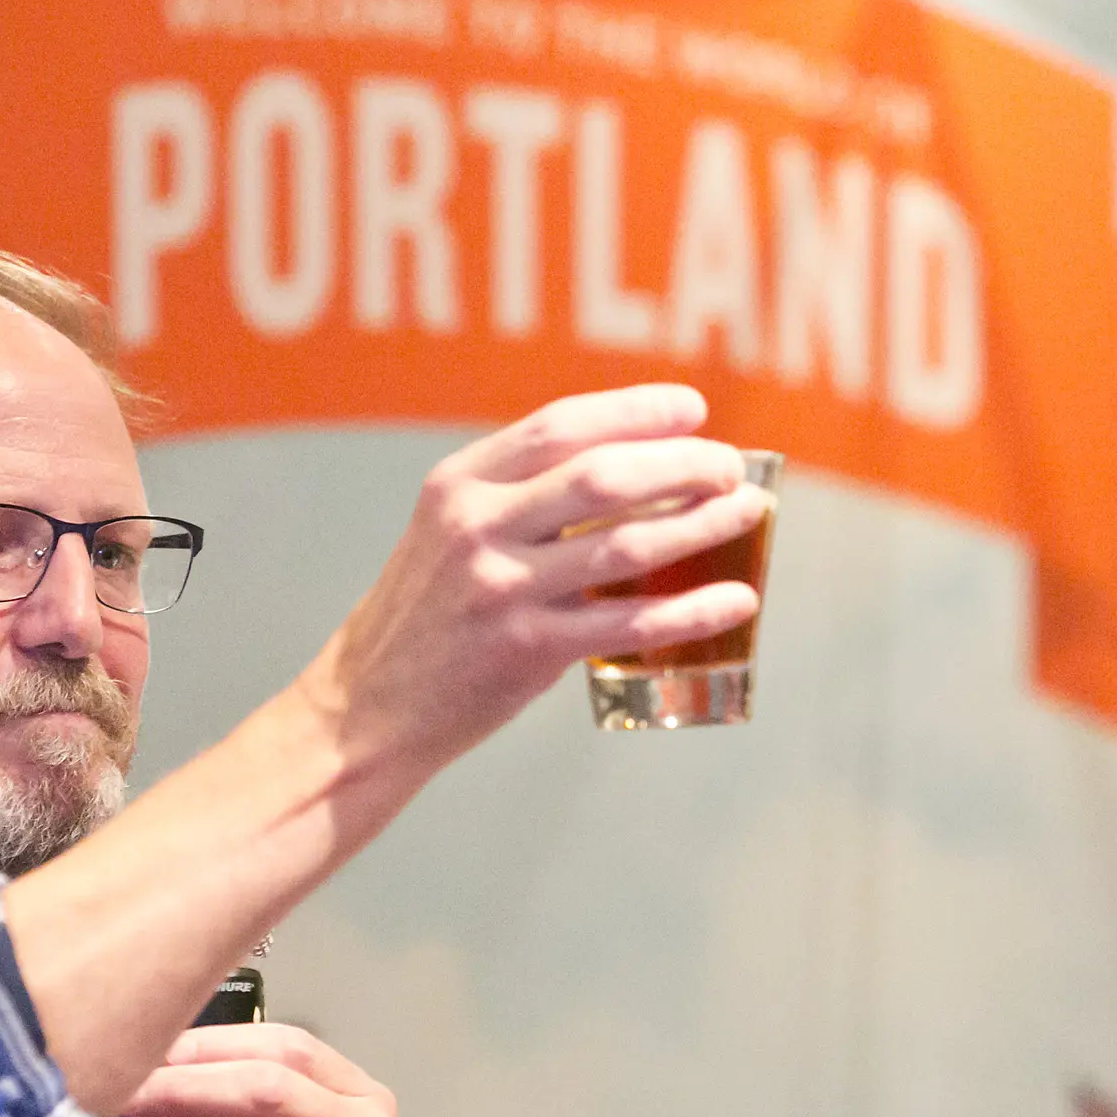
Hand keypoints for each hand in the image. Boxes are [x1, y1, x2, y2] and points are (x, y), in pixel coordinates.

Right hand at [306, 383, 767, 774]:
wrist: (368, 707)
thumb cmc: (426, 616)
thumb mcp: (448, 532)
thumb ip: (518, 499)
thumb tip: (633, 473)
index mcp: (459, 484)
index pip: (560, 426)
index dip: (635, 411)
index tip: (693, 409)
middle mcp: (477, 526)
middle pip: (604, 476)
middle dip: (683, 464)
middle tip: (730, 469)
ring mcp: (501, 588)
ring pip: (628, 545)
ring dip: (703, 525)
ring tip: (749, 514)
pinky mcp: (526, 649)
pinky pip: (631, 622)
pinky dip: (694, 609)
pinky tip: (737, 599)